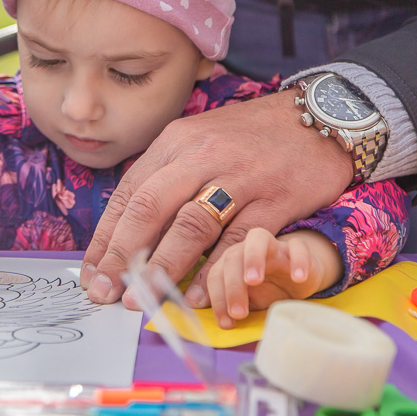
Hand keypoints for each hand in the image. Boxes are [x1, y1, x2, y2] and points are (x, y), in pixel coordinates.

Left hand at [79, 88, 352, 305]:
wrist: (323, 116)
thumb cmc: (253, 136)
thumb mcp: (200, 141)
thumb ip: (167, 176)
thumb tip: (130, 226)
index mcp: (175, 142)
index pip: (129, 193)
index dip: (107, 236)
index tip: (93, 272)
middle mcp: (201, 156)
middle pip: (149, 207)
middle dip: (122, 254)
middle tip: (107, 291)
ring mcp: (239, 177)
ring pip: (190, 225)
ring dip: (162, 267)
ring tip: (142, 299)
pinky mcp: (275, 199)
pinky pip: (238, 241)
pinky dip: (217, 271)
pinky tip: (200, 297)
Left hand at [206, 228, 342, 328]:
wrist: (299, 278)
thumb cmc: (268, 289)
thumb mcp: (248, 300)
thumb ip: (231, 304)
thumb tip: (213, 317)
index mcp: (231, 261)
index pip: (216, 275)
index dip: (218, 299)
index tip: (226, 323)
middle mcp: (247, 248)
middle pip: (233, 257)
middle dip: (232, 286)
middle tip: (238, 313)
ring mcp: (273, 245)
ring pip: (258, 238)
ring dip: (253, 258)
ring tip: (254, 281)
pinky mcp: (298, 248)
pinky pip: (297, 247)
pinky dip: (298, 260)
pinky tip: (298, 279)